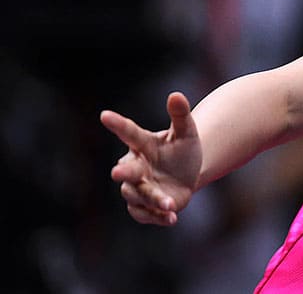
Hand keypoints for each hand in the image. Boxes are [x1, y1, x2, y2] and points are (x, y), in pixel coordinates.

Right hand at [100, 91, 202, 225]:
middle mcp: (136, 166)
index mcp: (143, 144)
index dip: (117, 124)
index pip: (129, 132)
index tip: (105, 115)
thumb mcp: (186, 132)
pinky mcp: (144, 207)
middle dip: (123, 172)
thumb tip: (176, 94)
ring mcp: (138, 188)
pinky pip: (145, 214)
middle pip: (126, 170)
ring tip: (169, 204)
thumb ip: (180, 115)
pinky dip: (158, 217)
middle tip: (118, 172)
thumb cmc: (182, 149)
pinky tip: (172, 217)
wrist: (188, 174)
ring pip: (138, 195)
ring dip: (152, 199)